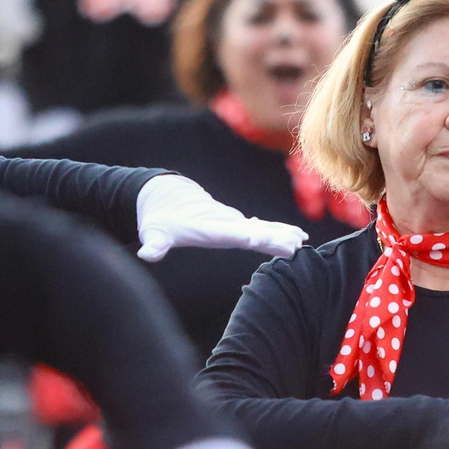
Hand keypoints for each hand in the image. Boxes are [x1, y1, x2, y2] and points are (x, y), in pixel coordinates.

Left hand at [136, 174, 306, 261]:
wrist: (164, 194)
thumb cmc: (159, 219)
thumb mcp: (153, 232)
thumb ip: (153, 244)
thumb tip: (146, 254)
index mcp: (209, 227)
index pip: (232, 232)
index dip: (248, 235)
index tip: (265, 238)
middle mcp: (224, 223)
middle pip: (254, 230)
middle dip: (274, 236)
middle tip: (295, 244)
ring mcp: (231, 222)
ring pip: (262, 227)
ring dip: (282, 233)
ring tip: (302, 240)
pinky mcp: (234, 223)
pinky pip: (261, 228)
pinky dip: (278, 231)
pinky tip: (295, 237)